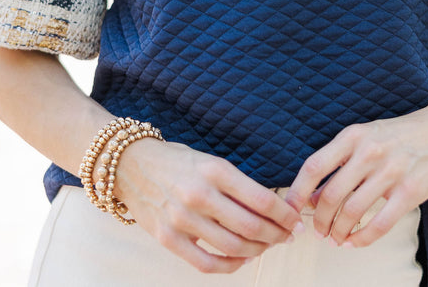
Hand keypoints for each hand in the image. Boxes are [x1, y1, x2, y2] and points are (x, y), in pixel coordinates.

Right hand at [113, 138, 303, 272]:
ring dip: (257, 250)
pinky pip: (206, 263)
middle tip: (288, 236)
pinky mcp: (167, 238)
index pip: (261, 199)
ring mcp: (182, 218)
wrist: (131, 164)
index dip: (285, 215)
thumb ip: (236, 185)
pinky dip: (230, 265)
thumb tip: (272, 208)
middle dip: (277, 235)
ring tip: (266, 246)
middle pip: (251, 226)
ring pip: (233, 246)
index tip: (296, 221)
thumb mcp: (210, 162)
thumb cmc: (176, 162)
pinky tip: (240, 259)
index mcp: (214, 170)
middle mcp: (199, 194)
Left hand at [285, 104, 427, 247]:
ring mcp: (390, 172)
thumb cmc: (400, 134)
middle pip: (330, 195)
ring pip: (351, 212)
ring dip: (338, 232)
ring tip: (336, 239)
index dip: (297, 192)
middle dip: (319, 220)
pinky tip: (355, 242)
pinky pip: (379, 224)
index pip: (314, 166)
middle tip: (318, 232)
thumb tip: (313, 194)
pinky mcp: (410, 191)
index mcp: (353, 135)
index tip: (289, 210)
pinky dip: (362, 239)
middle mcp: (368, 152)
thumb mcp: (366, 135)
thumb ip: (341, 159)